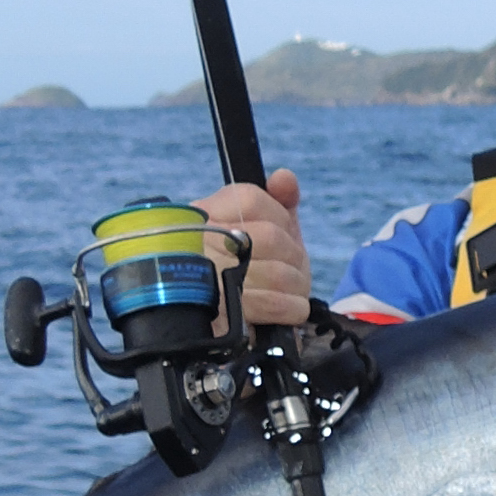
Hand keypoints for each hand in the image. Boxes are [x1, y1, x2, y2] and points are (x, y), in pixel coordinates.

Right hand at [195, 168, 312, 327]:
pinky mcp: (224, 316)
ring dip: (294, 283)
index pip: (251, 199)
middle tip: (290, 265)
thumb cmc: (249, 264)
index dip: (279, 216)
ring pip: (279, 273)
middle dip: (292, 255)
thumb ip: (278, 199)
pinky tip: (286, 307)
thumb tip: (284, 178)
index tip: (284, 230)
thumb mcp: (265, 225)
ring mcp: (210, 281)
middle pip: (270, 237)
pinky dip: (291, 307)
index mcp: (207, 215)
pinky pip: (275, 304)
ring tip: (287, 287)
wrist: (221, 317)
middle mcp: (201, 244)